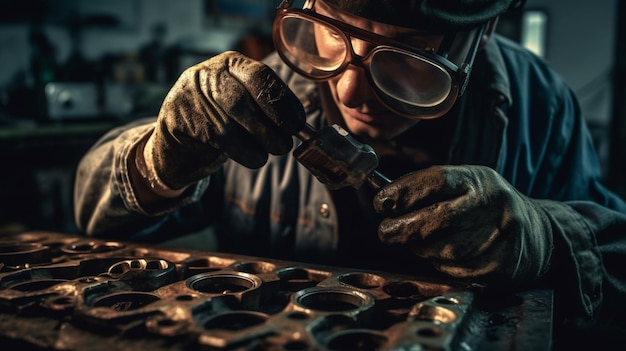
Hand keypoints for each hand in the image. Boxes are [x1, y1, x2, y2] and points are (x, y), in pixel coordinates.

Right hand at [146, 51, 305, 189]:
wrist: (179, 143)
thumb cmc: (223, 123)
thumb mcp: (246, 105)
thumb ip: (267, 107)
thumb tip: (298, 124)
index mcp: (231, 64)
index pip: (260, 76)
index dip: (282, 101)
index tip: (297, 123)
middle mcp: (208, 74)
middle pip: (244, 100)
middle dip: (271, 125)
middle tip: (285, 144)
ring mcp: (190, 96)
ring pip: (231, 123)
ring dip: (259, 141)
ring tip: (272, 151)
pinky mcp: (178, 119)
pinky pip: (217, 139)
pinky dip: (243, 152)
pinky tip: (254, 157)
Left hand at [372, 165, 553, 287]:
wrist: (538, 236)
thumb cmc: (486, 207)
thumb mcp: (466, 185)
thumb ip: (430, 189)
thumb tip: (386, 201)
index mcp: (478, 179)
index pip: (436, 180)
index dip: (403, 192)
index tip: (382, 203)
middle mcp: (492, 204)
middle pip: (436, 219)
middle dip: (402, 228)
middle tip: (386, 232)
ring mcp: (499, 237)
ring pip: (441, 249)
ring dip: (420, 249)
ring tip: (421, 242)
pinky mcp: (501, 267)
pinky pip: (455, 270)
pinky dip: (441, 265)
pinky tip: (447, 256)